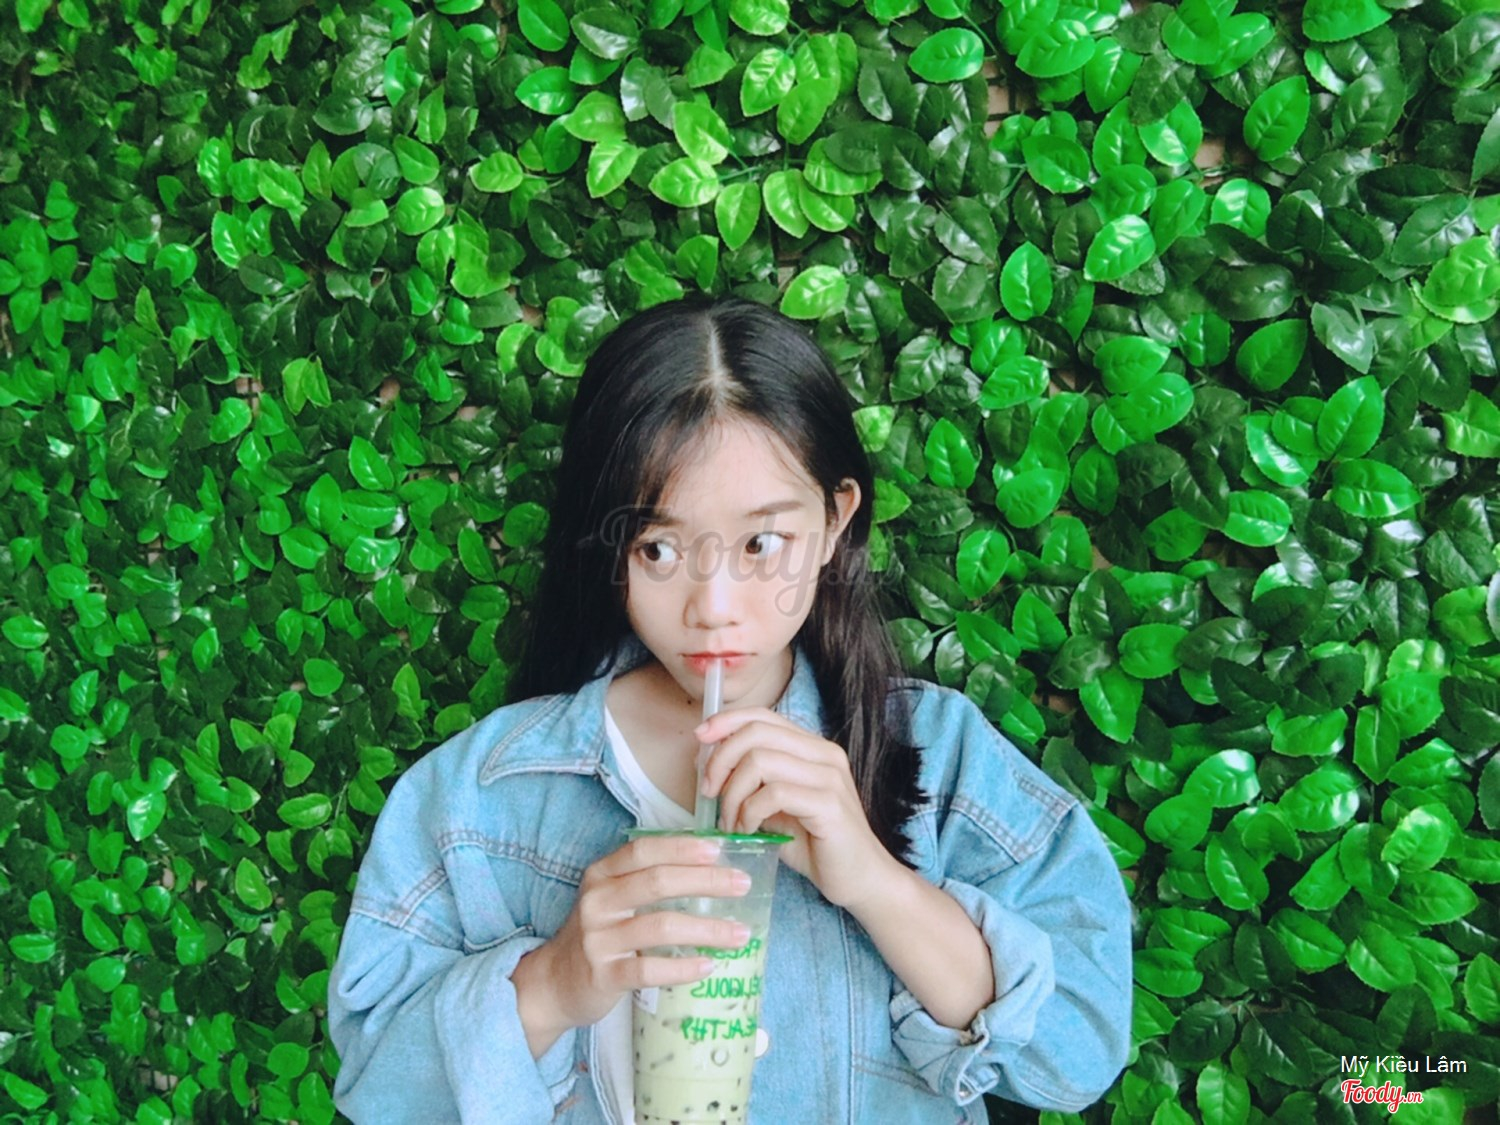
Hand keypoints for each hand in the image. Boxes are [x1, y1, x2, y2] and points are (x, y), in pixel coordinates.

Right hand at [526, 834, 752, 1035]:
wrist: (554, 983)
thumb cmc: (599, 935)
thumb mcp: (612, 899)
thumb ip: (646, 880)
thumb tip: (710, 867)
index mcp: (601, 875)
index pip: (644, 850)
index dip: (682, 848)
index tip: (718, 850)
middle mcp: (597, 901)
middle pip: (657, 881)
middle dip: (706, 881)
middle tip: (742, 885)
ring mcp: (598, 939)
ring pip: (660, 926)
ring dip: (706, 929)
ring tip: (739, 934)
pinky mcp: (603, 975)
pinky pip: (649, 969)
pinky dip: (683, 968)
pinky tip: (708, 966)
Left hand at [696, 708, 897, 909]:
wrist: (861, 880)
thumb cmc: (816, 845)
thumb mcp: (776, 806)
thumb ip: (752, 782)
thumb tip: (708, 764)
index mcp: (813, 748)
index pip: (763, 716)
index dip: (726, 722)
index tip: (699, 739)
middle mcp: (824, 754)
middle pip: (756, 733)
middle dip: (721, 760)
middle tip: (709, 793)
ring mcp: (829, 778)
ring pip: (760, 761)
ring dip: (732, 794)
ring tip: (730, 822)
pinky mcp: (829, 805)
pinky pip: (773, 794)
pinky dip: (749, 812)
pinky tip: (748, 830)